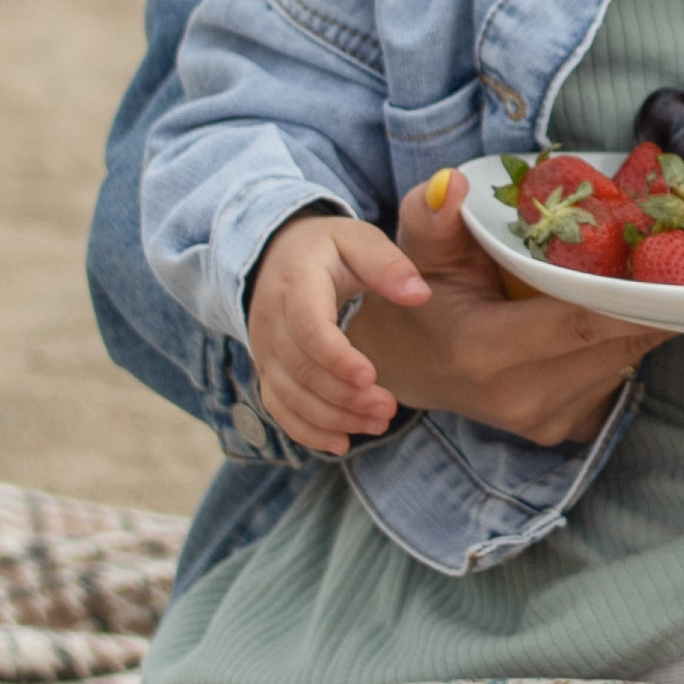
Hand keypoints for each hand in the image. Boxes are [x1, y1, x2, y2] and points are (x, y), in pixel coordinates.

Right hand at [246, 211, 434, 454]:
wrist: (278, 255)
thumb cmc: (329, 250)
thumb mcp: (358, 240)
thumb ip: (388, 263)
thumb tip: (419, 294)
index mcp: (295, 282)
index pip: (308, 327)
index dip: (336, 357)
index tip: (372, 375)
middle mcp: (270, 319)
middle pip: (301, 369)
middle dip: (344, 396)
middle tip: (389, 408)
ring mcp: (264, 349)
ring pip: (289, 396)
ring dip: (332, 418)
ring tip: (378, 424)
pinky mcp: (267, 370)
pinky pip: (278, 408)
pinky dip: (307, 431)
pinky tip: (342, 443)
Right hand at [343, 170, 666, 447]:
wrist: (411, 364)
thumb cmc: (423, 298)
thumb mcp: (420, 249)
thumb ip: (432, 215)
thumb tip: (453, 184)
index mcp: (485, 352)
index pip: (578, 323)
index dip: (632, 296)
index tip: (677, 265)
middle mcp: (520, 396)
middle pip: (614, 343)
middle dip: (652, 301)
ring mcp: (545, 421)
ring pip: (624, 362)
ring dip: (643, 321)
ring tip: (654, 277)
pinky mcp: (563, 429)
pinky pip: (616, 379)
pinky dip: (625, 344)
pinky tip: (621, 312)